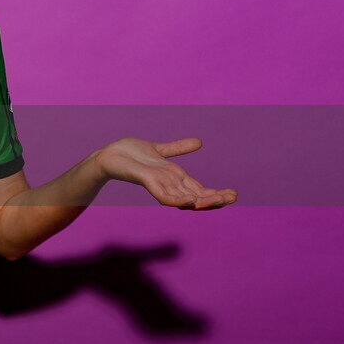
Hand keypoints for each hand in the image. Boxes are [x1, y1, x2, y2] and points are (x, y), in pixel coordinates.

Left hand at [93, 137, 236, 209]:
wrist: (108, 155)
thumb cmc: (131, 155)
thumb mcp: (160, 150)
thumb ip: (178, 148)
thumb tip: (199, 142)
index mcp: (174, 178)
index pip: (199, 189)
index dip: (216, 193)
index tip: (234, 194)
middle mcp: (168, 184)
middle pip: (196, 196)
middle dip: (215, 198)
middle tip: (234, 197)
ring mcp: (158, 184)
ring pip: (184, 198)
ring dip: (202, 200)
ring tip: (220, 200)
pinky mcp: (146, 181)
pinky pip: (164, 196)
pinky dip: (177, 200)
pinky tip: (190, 201)